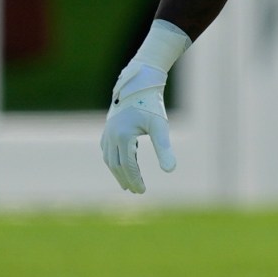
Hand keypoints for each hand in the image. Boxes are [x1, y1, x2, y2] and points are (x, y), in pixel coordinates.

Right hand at [100, 63, 176, 194]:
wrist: (139, 85)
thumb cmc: (152, 105)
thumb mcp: (160, 127)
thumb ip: (164, 148)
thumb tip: (170, 170)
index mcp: (122, 136)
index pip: (127, 165)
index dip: (134, 179)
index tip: (142, 191)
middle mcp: (111, 136)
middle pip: (116, 165)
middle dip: (126, 179)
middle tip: (137, 191)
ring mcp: (107, 132)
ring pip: (109, 158)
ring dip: (118, 172)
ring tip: (128, 184)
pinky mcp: (108, 129)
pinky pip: (107, 150)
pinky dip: (114, 161)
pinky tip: (122, 166)